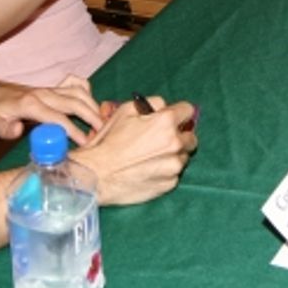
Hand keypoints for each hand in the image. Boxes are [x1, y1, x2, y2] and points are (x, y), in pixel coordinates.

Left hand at [0, 74, 103, 145]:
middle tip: (104, 131)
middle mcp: (42, 93)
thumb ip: (3, 129)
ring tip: (103, 120)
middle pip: (74, 102)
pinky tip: (90, 102)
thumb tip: (18, 129)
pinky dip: (85, 90)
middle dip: (92, 116)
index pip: (58, 118)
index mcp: (30, 104)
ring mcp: (48, 89)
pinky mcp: (49, 89)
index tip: (86, 143)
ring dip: (92, 104)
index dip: (73, 130)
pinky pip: (73, 84)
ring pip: (77, 92)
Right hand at [73, 96, 197, 205]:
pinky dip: (165, 170)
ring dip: (173, 154)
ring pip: (183, 156)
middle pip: (191, 136)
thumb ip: (151, 103)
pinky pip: (174, 173)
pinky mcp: (169, 184)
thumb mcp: (125, 111)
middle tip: (161, 139)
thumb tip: (165, 107)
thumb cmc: (109, 142)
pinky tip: (148, 169)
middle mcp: (175, 143)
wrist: (96, 175)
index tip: (172, 118)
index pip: (188, 110)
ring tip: (151, 156)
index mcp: (166, 122)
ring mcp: (174, 166)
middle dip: (179, 135)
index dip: (178, 113)